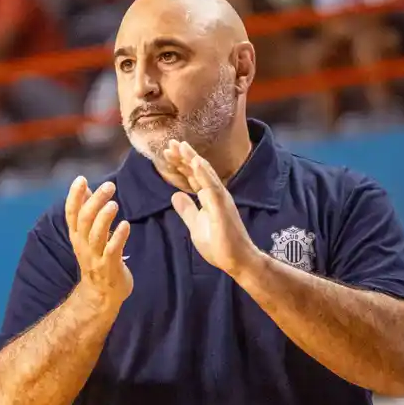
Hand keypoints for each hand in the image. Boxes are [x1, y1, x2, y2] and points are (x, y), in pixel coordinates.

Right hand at [64, 177, 131, 306]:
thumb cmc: (96, 259)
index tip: (81, 179)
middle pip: (84, 220)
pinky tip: (126, 225)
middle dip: (95, 201)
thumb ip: (86, 211)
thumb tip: (85, 187)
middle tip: (109, 186)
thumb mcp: (87, 235)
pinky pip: (113, 251)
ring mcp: (95, 257)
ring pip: (96, 235)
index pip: (71, 213)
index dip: (74, 195)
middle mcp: (83, 245)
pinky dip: (119, 237)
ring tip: (114, 203)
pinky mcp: (109, 267)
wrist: (100, 295)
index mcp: (77, 235)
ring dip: (104, 218)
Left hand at [164, 140, 258, 275]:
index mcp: (208, 198)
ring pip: (205, 174)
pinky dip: (204, 174)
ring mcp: (221, 199)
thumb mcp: (195, 225)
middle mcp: (216, 194)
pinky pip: (212, 187)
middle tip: (170, 143)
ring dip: (193, 159)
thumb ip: (187, 210)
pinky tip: (196, 162)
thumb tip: (175, 195)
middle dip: (183, 156)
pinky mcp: (223, 208)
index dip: (181, 164)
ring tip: (181, 146)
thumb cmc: (219, 245)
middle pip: (198, 171)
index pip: (192, 177)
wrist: (236, 261)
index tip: (167, 152)